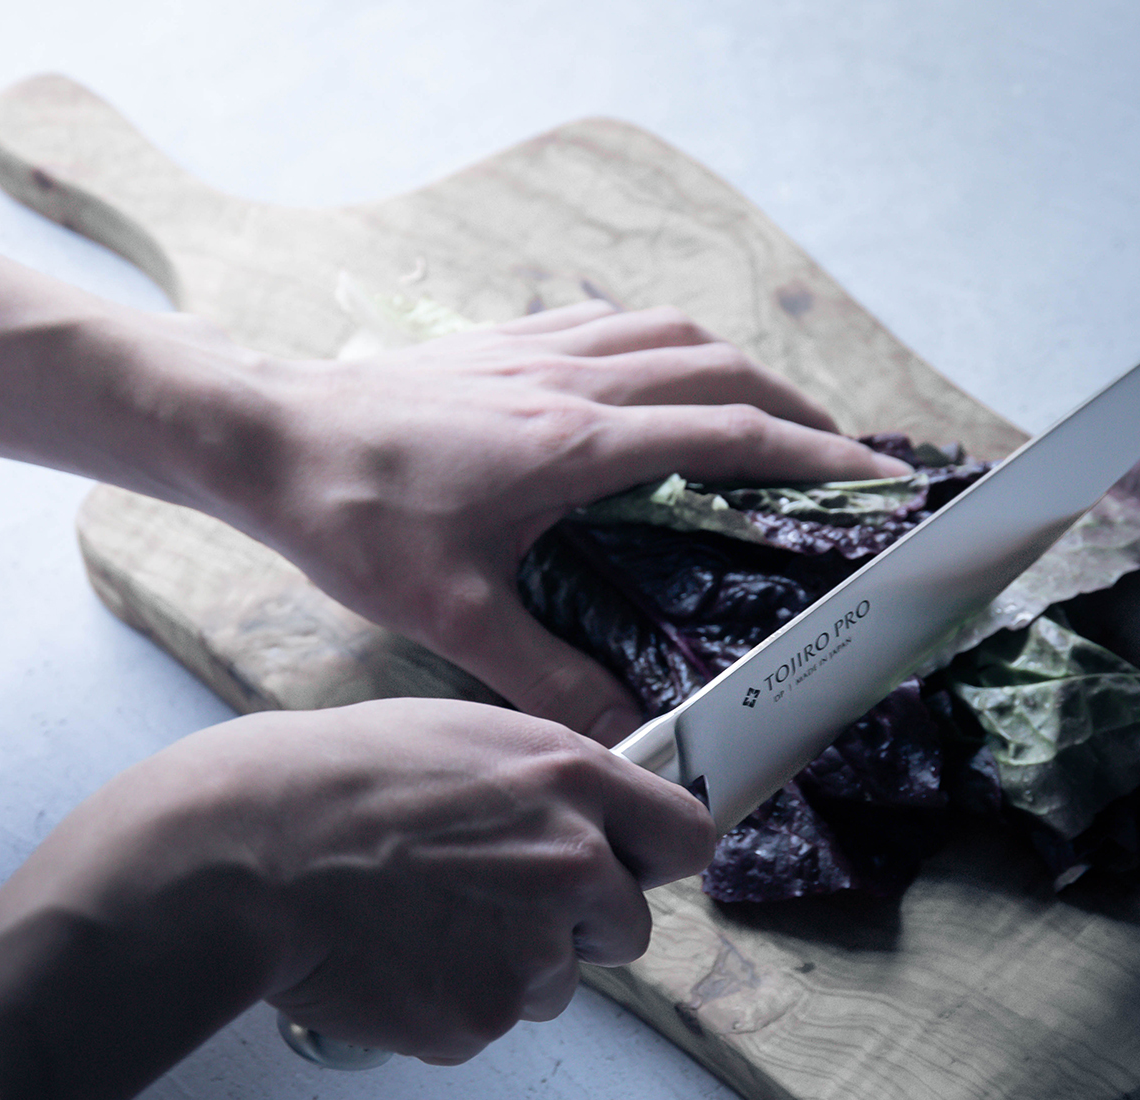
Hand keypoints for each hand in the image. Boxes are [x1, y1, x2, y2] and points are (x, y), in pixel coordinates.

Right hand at [224, 698, 715, 1061]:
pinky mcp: (483, 1016)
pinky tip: (394, 957)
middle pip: (628, 925)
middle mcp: (572, 863)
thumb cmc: (331, 784)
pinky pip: (488, 1021)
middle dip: (574, 924)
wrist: (246, 856)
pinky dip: (450, 1001)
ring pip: (555, 983)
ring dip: (505, 965)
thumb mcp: (464, 740)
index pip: (686, 836)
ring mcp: (532, 949)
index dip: (651, 858)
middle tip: (489, 901)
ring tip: (418, 919)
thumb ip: (545, 785)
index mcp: (571, 779)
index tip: (629, 869)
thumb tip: (584, 816)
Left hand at [229, 301, 909, 742]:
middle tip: (844, 457)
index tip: (875, 481)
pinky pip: (615, 323)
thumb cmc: (350, 516)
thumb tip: (625, 737)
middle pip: (722, 371)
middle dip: (799, 409)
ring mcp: (538, 350)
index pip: (729, 435)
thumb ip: (547, 678)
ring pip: (673, 334)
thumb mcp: (450, 614)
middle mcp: (572, 380)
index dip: (816, 456)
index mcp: (575, 443)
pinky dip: (668, 346)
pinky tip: (665, 377)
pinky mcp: (504, 341)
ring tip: (775, 414)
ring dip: (740, 370)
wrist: (264, 433)